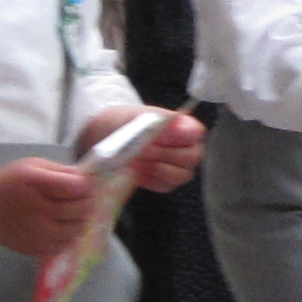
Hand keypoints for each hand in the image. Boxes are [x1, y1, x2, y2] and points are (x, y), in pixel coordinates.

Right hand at [0, 156, 94, 257]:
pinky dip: (68, 235)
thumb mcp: (31, 166)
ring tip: (71, 212)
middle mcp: (39, 210)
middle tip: (80, 198)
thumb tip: (87, 178)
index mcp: (37, 183)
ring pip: (77, 229)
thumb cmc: (8, 183)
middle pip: (81, 209)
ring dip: (80, 220)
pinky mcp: (38, 249)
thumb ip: (60, 171)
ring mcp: (39, 233)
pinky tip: (59, 225)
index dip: (85, 185)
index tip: (80, 184)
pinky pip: (65, 244)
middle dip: (86, 201)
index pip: (77, 187)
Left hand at [83, 104, 204, 189]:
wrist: (105, 136)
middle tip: (143, 150)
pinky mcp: (164, 182)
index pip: (197, 133)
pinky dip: (151, 179)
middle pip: (191, 157)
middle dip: (166, 155)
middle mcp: (185, 146)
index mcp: (182, 126)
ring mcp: (177, 166)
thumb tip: (177, 121)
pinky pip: (166, 186)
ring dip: (158, 169)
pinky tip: (137, 171)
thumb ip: (158, 120)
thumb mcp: (136, 116)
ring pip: (181, 175)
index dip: (182, 137)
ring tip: (138, 160)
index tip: (160, 137)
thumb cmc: (123, 122)